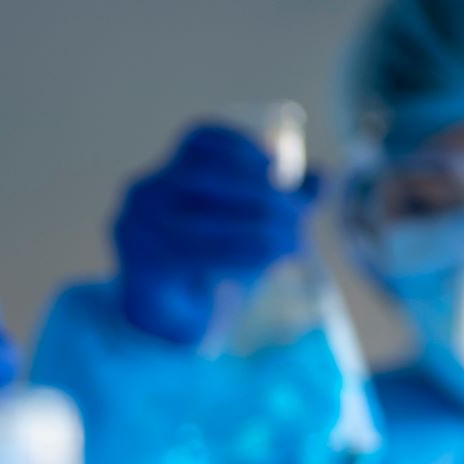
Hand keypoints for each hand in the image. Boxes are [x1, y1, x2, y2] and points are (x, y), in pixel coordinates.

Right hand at [113, 124, 319, 345]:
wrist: (166, 321)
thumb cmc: (207, 265)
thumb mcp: (241, 225)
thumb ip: (277, 200)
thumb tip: (326, 178)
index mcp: (164, 173)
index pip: (199, 141)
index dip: (240, 145)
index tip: (277, 164)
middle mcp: (143, 194)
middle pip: (205, 176)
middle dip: (259, 190)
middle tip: (301, 213)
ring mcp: (137, 229)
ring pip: (203, 218)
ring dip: (257, 228)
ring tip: (293, 239)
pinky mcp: (142, 265)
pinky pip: (196, 255)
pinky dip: (240, 254)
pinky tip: (269, 259)